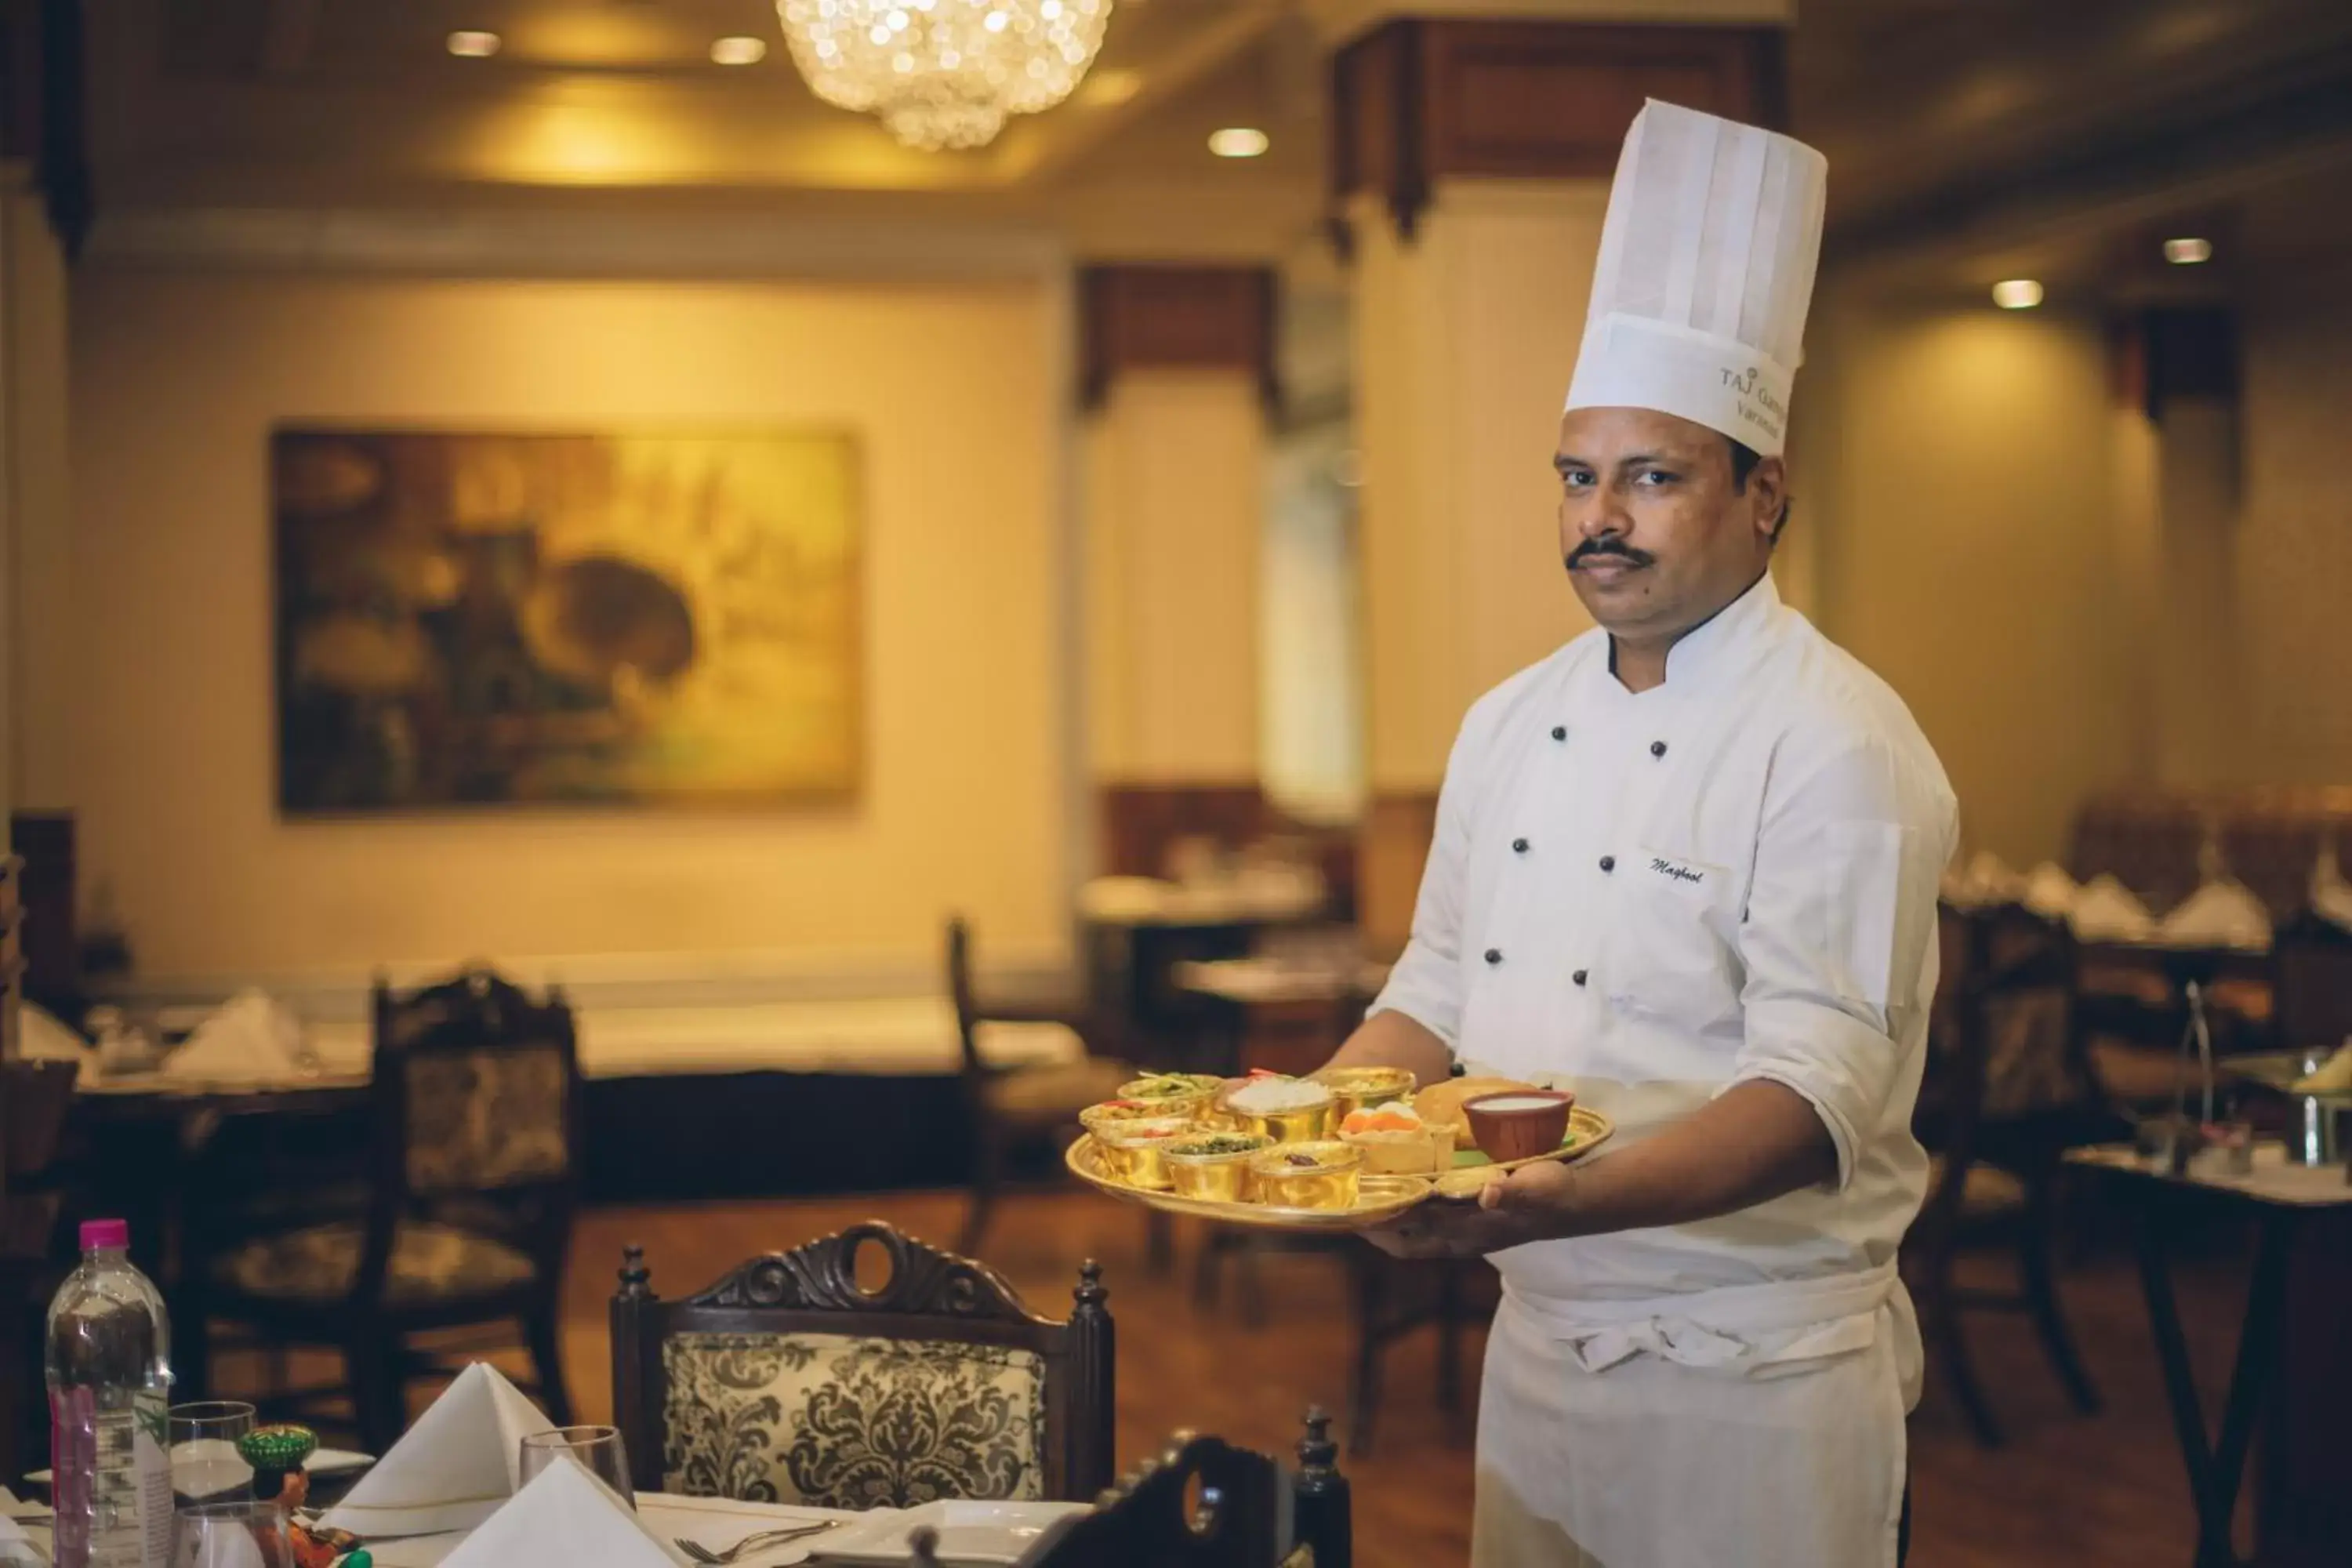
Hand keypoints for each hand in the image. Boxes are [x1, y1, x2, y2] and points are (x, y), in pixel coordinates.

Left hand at [1363, 1160, 1582, 1257]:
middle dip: (1373, 1228)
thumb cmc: (1554, 1192)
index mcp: (1471, 1229)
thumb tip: (1488, 1193)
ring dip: (1387, 1222)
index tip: (1354, 1209)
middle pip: (1405, 1241)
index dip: (1384, 1223)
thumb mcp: (1538, 1187)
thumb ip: (1513, 1192)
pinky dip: (1407, 1213)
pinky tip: (1397, 1192)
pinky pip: (1428, 1225)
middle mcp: (1462, 1236)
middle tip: (1344, 1206)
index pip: (1416, 1231)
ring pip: (1414, 1236)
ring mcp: (1466, 1232)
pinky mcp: (1471, 1222)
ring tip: (1361, 1198)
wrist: (1576, 1201)